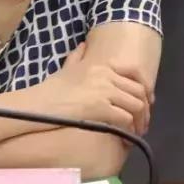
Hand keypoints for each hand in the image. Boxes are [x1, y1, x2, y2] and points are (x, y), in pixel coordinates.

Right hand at [36, 43, 150, 133]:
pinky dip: (129, 130)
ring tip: (136, 132)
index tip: (144, 105)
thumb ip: (77, 56)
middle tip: (141, 123)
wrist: (39, 104)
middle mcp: (107, 76)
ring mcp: (105, 91)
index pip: (134, 77)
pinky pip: (126, 119)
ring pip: (136, 106)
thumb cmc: (50, 89)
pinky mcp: (102, 107)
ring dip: (139, 121)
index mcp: (102, 66)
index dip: (143, 92)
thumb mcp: (66, 67)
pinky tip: (126, 138)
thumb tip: (84, 45)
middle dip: (144, 109)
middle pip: (138, 92)